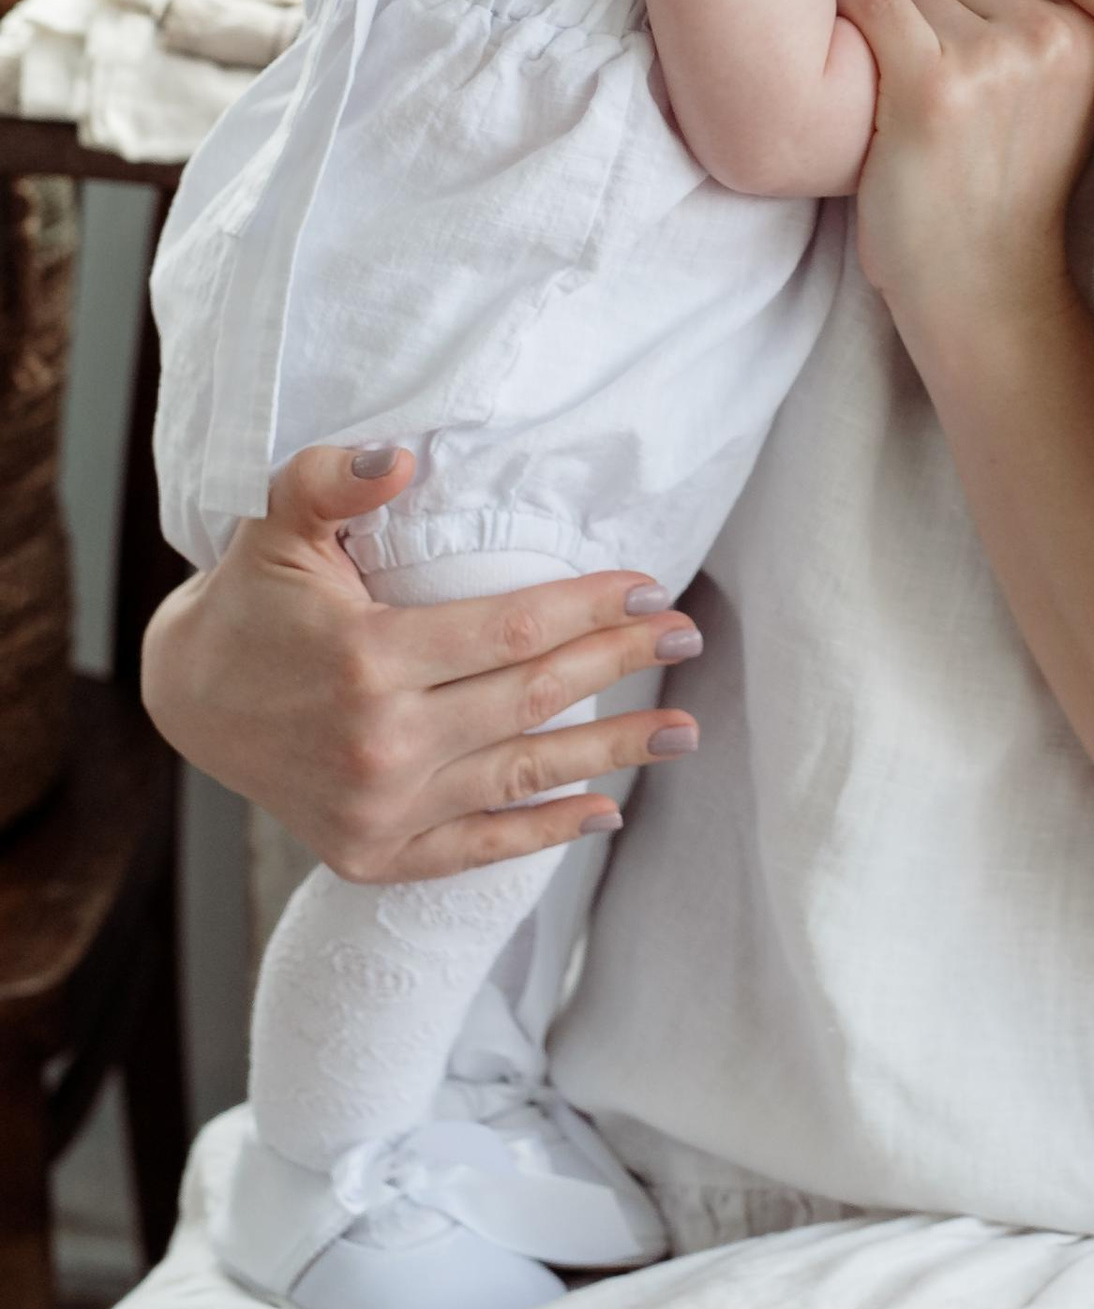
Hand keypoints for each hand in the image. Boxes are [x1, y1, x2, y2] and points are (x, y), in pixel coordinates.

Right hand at [140, 443, 703, 882]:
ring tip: (683, 732)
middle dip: (621, 663)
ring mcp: (378, 807)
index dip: (590, 606)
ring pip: (523, 773)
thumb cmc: (255, 599)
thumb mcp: (281, 524)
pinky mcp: (371, 854)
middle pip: (533, 696)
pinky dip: (544, 832)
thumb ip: (335, 479)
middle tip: (688, 637)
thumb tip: (402, 454)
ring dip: (614, 752)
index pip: (511, 629)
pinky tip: (606, 809)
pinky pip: (477, 847)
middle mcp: (379, 743)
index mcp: (367, 658)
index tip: (650, 587)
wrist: (190, 696)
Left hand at [840, 0, 1093, 340]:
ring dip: (888, 23)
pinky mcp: (934, 86)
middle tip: (928, 71)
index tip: (958, 35)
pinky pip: (873, 4)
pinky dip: (852, 30)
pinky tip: (864, 74)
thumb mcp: (1048, 82)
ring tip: (904, 85)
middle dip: (926, 2)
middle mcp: (1056, 34)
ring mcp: (997, 58)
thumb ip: (1027, 4)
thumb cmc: (1003, 181)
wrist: (984, 287)